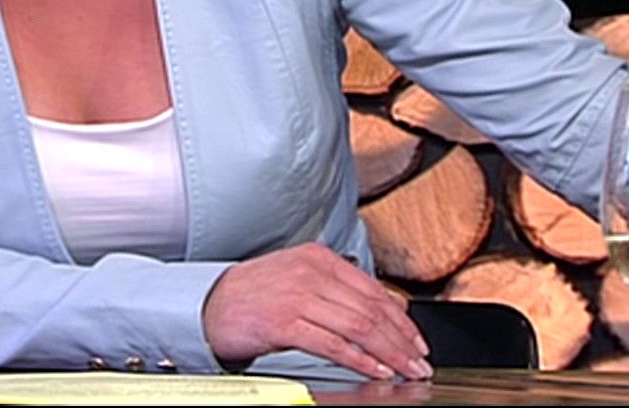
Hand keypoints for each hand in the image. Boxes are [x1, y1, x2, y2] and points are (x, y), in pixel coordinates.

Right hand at [201, 243, 431, 380]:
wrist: (208, 304)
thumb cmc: (254, 295)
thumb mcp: (301, 280)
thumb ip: (343, 290)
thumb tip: (392, 307)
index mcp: (319, 258)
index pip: (373, 290)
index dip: (401, 320)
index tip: (417, 342)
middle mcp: (311, 272)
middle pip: (371, 310)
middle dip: (402, 340)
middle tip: (420, 362)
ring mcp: (298, 295)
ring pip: (358, 326)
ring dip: (389, 353)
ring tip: (405, 370)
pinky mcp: (284, 322)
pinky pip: (333, 344)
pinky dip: (360, 360)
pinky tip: (375, 370)